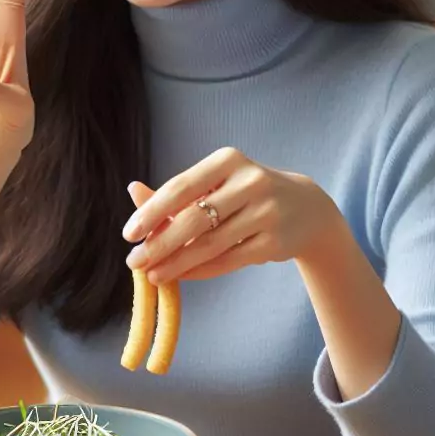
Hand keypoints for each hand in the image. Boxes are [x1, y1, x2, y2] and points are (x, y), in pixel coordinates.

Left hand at [123, 148, 342, 282]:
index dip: (152, 212)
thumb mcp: (215, 184)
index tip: (128, 234)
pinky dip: (201, 271)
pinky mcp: (275, 242)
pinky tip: (180, 275)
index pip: (180, 187)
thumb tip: (134, 191)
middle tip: (134, 261)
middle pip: (194, 219)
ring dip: (176, 263)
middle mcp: (250, 182)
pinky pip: (229, 261)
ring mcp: (266, 212)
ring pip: (210, 244)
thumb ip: (176, 193)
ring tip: (153, 275)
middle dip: (160, 243)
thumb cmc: (246, 194)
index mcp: (228, 160)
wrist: (306, 209)